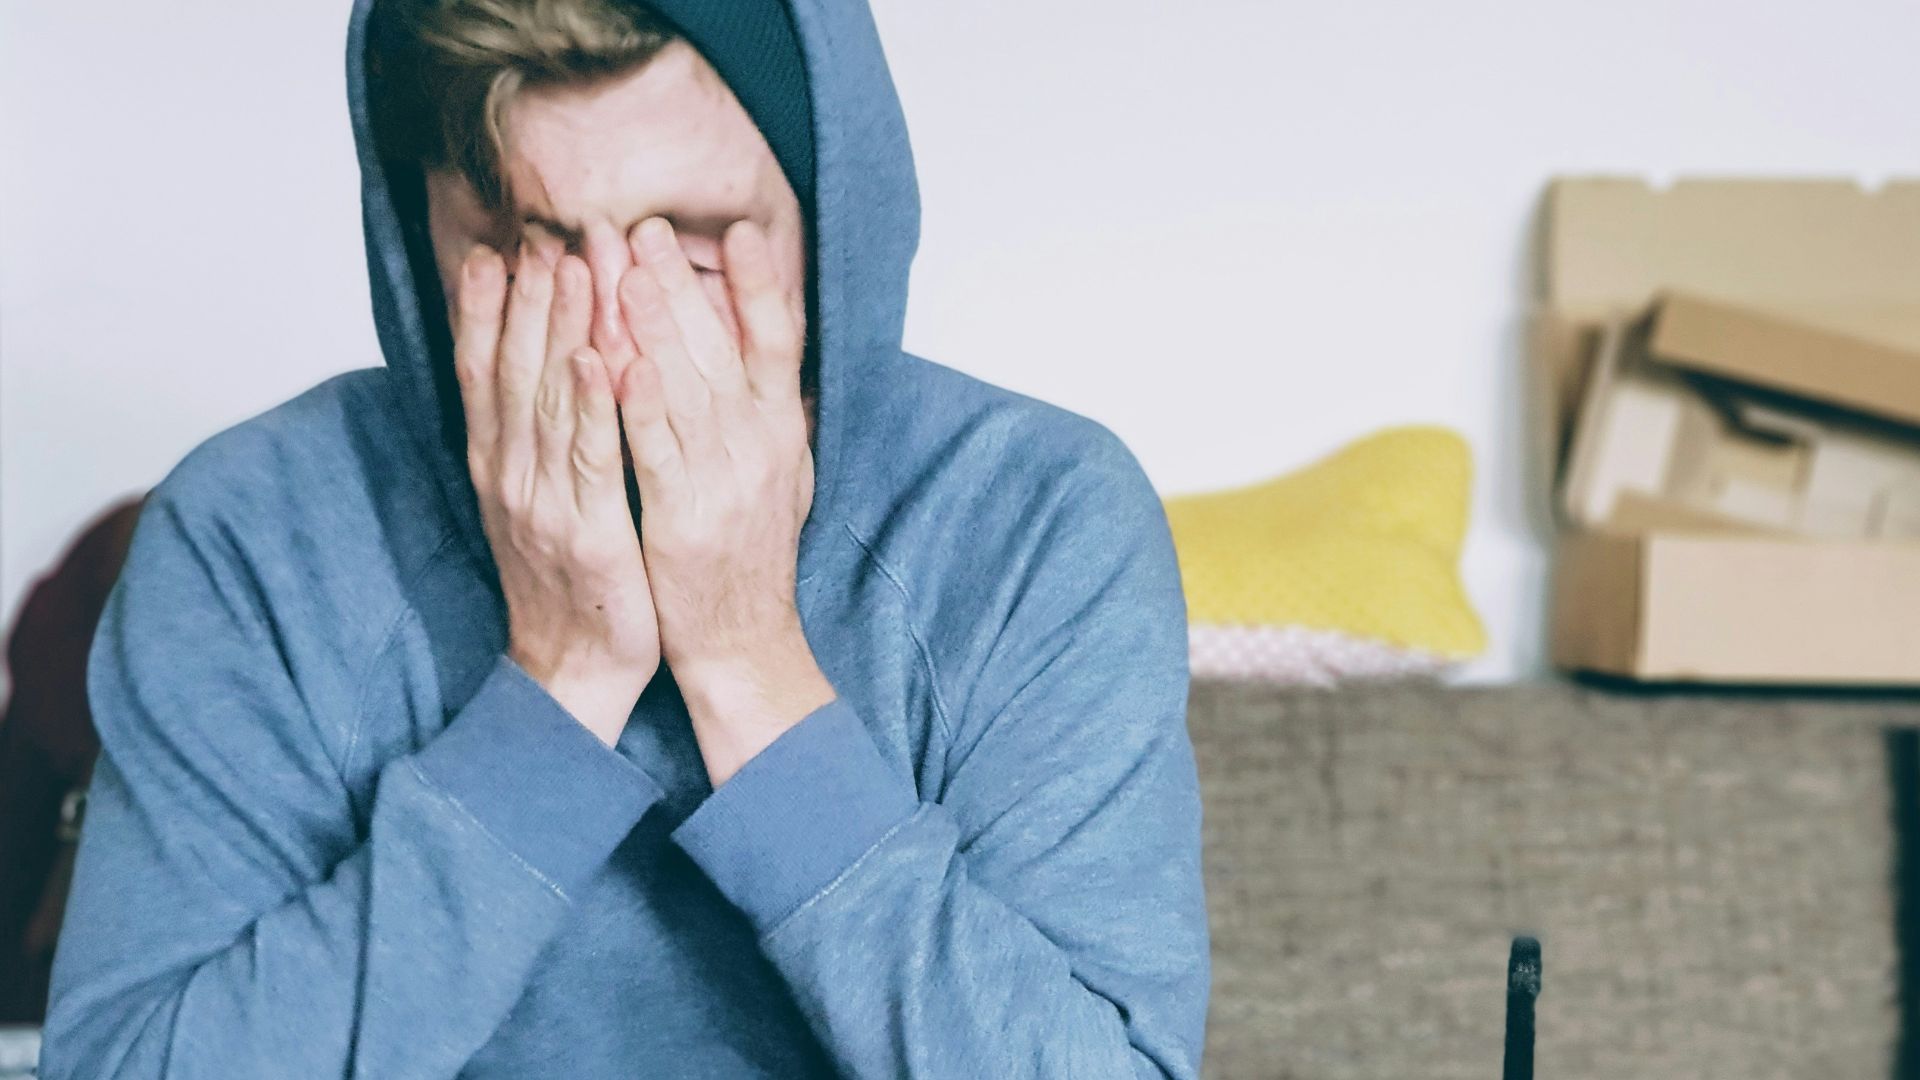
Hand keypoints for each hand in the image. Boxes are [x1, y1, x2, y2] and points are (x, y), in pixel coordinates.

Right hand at [454, 235, 660, 746]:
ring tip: (572, 264)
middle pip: (512, 369)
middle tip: (542, 231)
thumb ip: (532, 438)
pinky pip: (590, 457)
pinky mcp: (588, 531)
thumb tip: (537, 371)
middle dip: (527, 296)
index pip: (484, 371)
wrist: (572, 670)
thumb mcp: (536, 501)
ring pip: (548, 399)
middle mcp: (510, 475)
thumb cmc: (568, 581)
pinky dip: (591, 405)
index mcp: (497, 465)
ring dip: (559, 328)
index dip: (487, 309)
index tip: (496, 247)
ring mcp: (543, 502)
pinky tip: (598, 357)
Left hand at [614, 216, 833, 781]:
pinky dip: (638, 404)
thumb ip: (770, 413)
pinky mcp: (683, 517)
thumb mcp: (782, 474)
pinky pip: (657, 451)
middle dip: (680, 283)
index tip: (739, 229)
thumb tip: (770, 350)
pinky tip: (615, 360)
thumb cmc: (749, 556)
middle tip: (643, 226)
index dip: (761, 284)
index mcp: (782, 431)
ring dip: (655, 325)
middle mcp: (761, 448)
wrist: (743, 642)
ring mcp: (724, 481)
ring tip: (622, 266)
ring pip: (686, 387)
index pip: (779, 341)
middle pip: (722, 348)